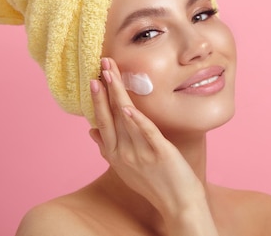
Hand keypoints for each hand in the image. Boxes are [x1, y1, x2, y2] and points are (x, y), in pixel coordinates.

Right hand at [89, 58, 217, 234]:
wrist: (178, 204)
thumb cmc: (154, 183)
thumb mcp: (125, 167)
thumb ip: (108, 148)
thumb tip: (92, 131)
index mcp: (115, 155)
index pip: (102, 121)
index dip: (97, 99)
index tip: (93, 79)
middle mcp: (124, 153)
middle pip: (109, 116)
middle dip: (103, 90)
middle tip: (99, 66)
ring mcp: (140, 153)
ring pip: (125, 118)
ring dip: (116, 94)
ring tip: (110, 73)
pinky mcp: (160, 153)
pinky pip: (146, 133)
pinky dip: (137, 121)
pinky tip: (128, 108)